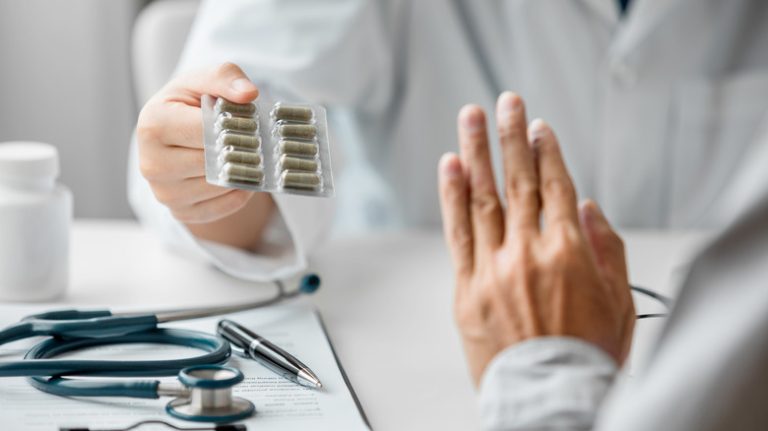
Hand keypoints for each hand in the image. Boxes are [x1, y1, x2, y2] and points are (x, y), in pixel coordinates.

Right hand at [137, 63, 274, 248]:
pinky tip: (242, 176)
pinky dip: (239, 193)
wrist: (179, 133)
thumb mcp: (207, 80)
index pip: (205, 131)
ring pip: (220, 186)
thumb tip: (248, 93)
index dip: (236, 128)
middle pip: (213, 162)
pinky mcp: (180, 213)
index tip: (256, 125)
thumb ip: (227, 78)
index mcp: (153, 124)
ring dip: (242, 173)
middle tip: (262, 144)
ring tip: (251, 157)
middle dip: (241, 152)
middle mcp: (151, 163)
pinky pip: (223, 207)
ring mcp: (163, 192)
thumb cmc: (193, 103)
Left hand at [437, 92, 634, 384]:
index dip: (546, 152)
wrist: (549, 397)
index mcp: (569, 252)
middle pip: (517, 181)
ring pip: (482, 198)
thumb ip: (606, 248)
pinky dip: (452, 197)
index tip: (538, 127)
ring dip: (476, 153)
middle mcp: (528, 252)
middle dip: (510, 137)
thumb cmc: (586, 354)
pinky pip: (457, 233)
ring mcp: (493, 268)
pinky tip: (449, 167)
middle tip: (504, 102)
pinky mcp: (466, 288)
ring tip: (470, 118)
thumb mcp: (620, 300)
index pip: (554, 187)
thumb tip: (586, 207)